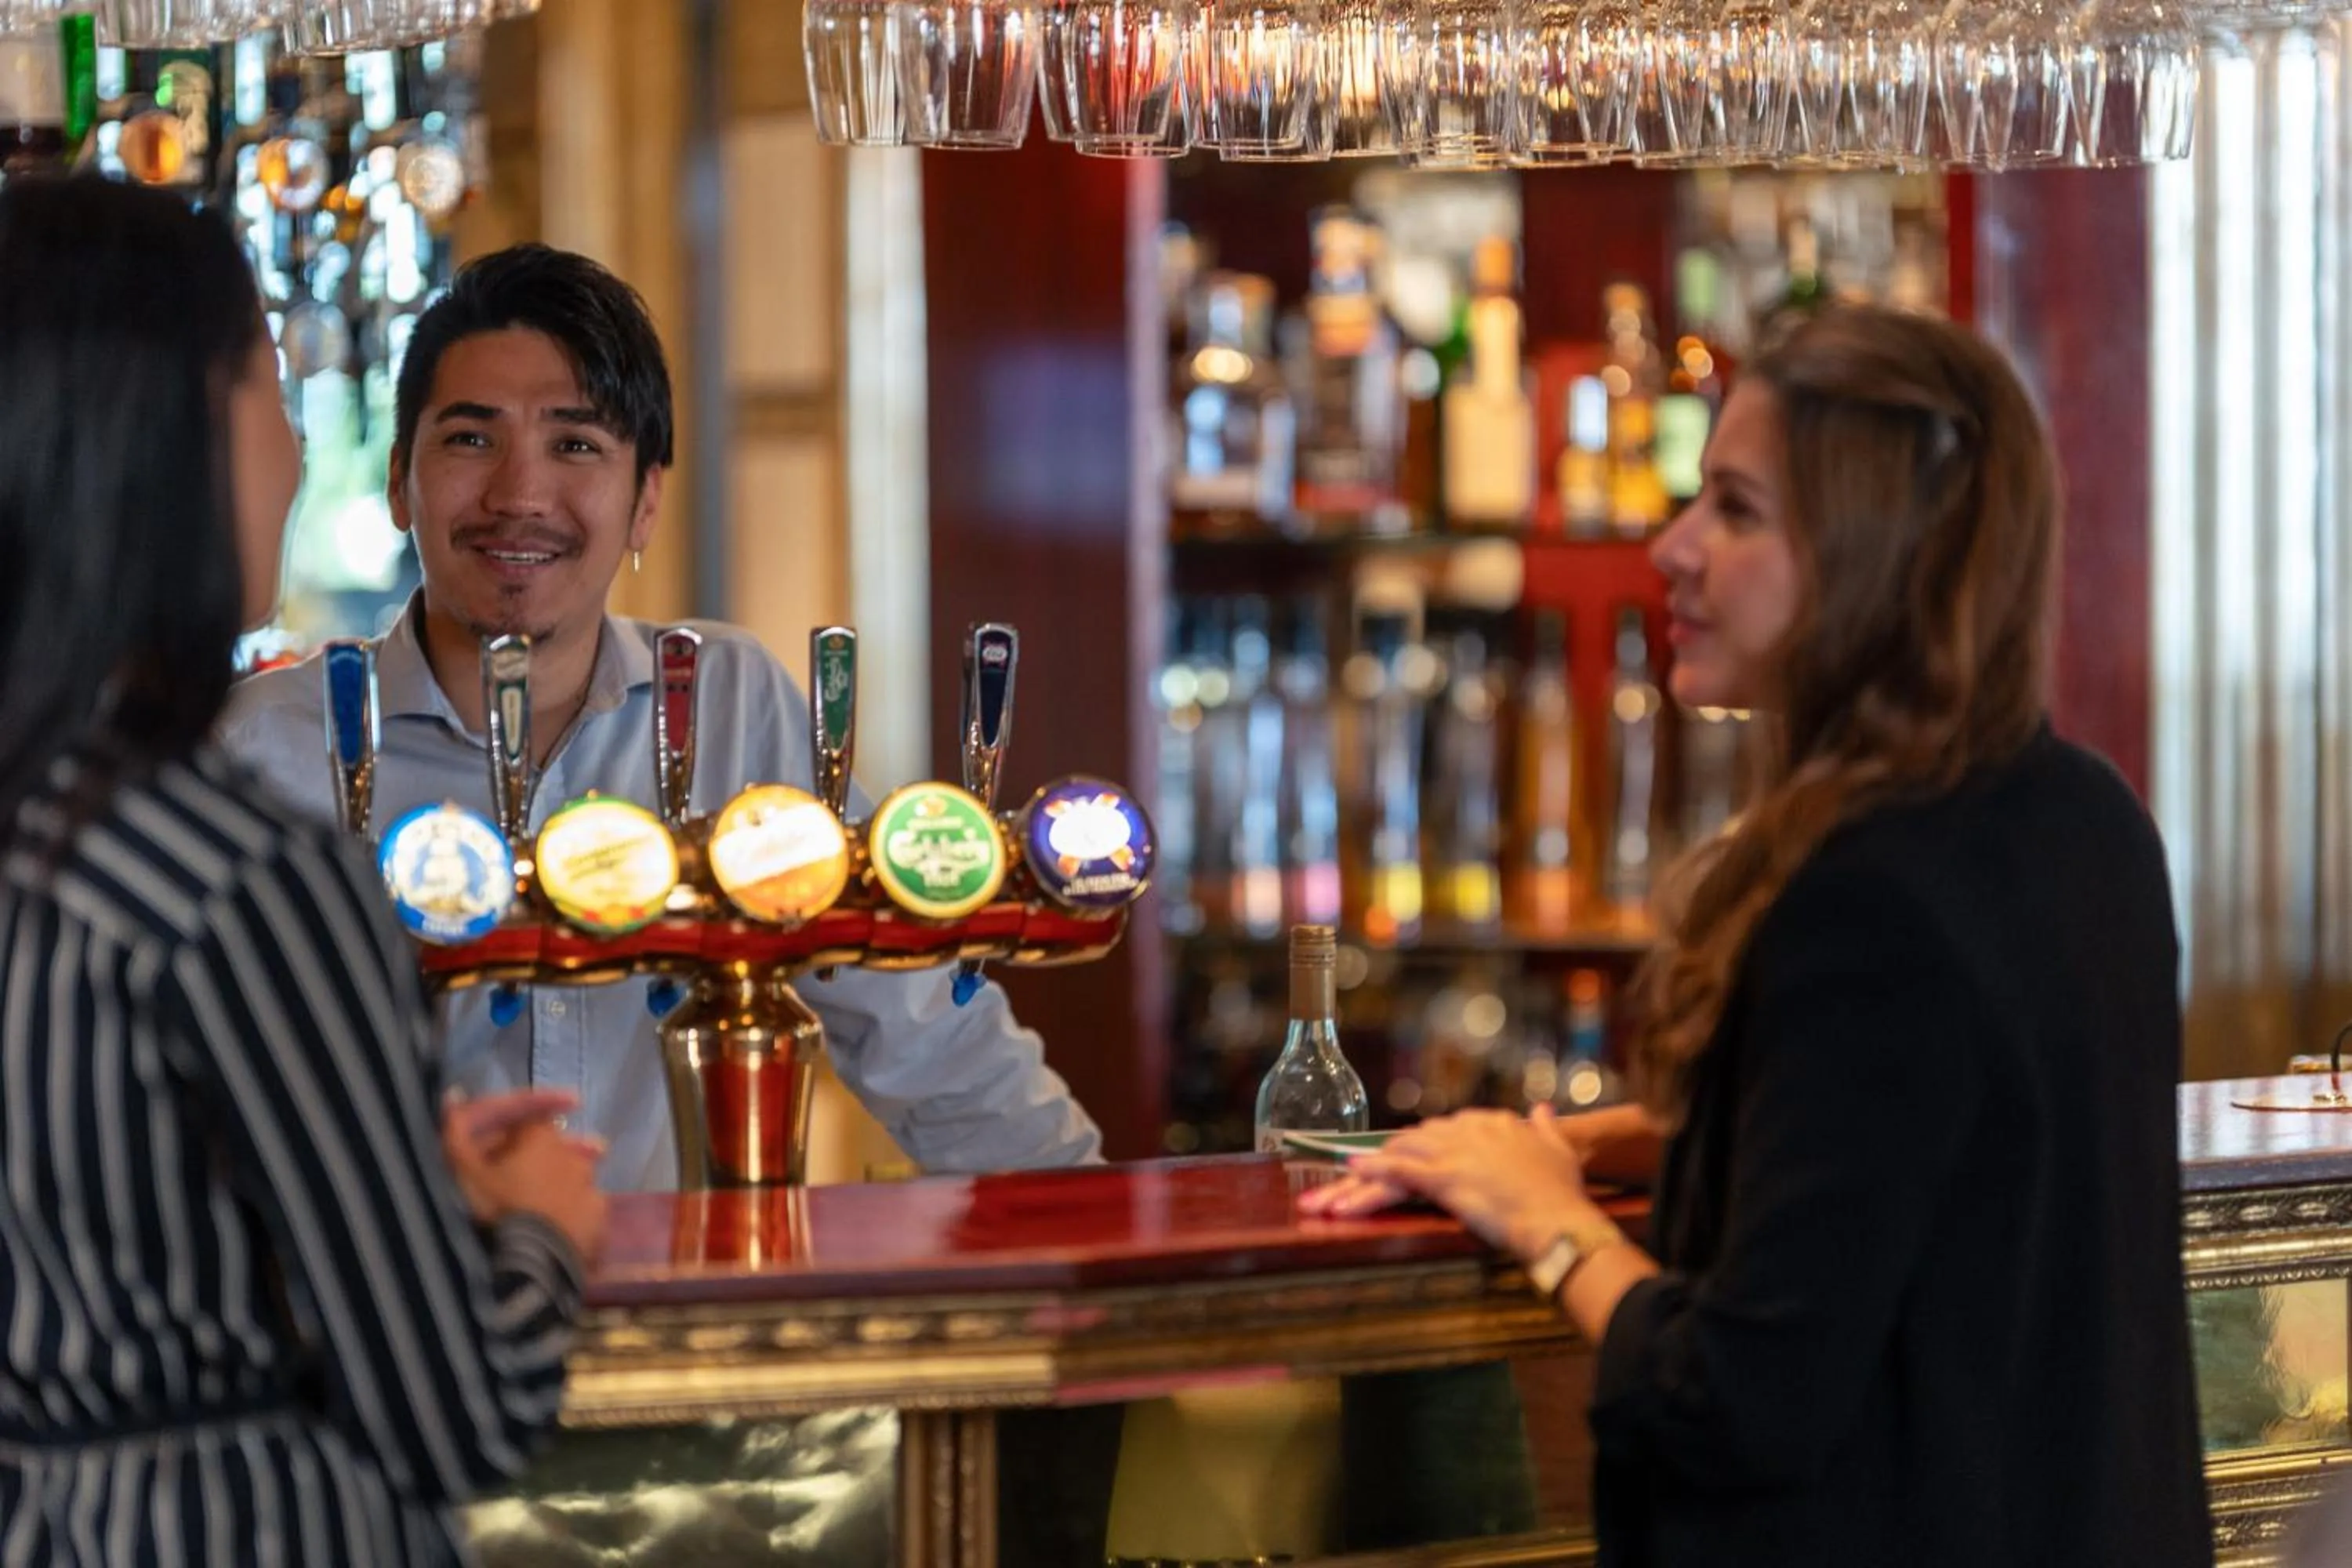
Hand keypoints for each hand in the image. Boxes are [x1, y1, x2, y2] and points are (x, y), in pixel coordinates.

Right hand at [441, 1089, 597, 1223]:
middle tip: (518, 1182)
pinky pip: (586, 1207)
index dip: (512, 1134)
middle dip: (540, 1158)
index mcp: (541, 1138)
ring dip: (560, 1183)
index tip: (501, 1152)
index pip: (529, 1122)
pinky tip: (560, 1225)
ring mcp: (591, 1186)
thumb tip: (453, 1093)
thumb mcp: (463, 1173)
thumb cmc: (496, 1210)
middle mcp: (573, 1155)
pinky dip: (574, 1210)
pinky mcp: (600, 1217)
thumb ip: (455, 1133)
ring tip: (539, 1204)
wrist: (533, 1261)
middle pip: (554, 1149)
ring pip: (574, 1177)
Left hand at [1297, 1105, 1600, 1264]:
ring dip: (1358, 1179)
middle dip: (1376, 1163)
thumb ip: (1545, 1127)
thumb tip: (1542, 1110)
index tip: (1392, 1161)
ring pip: (1397, 1159)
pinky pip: (1399, 1173)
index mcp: (1488, 1124)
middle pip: (1409, 1144)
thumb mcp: (1559, 1150)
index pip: (1438, 1132)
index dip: (1412, 1150)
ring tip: (1325, 1197)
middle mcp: (1466, 1131)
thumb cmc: (1563, 1192)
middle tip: (1342, 1180)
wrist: (1561, 1219)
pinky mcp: (1447, 1178)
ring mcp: (1454, 1153)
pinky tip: (1347, 1176)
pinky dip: (1372, 1174)